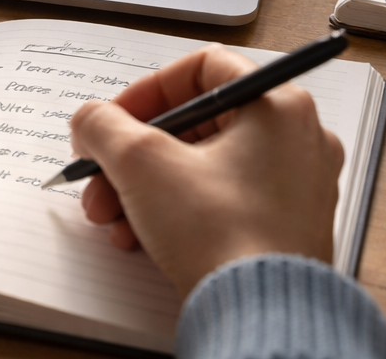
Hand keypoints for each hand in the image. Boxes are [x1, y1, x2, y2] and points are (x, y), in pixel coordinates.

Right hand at [68, 44, 343, 297]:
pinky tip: (138, 237)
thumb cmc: (221, 234)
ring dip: (143, 185)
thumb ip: (102, 124)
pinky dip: (174, 210)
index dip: (147, 89)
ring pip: (199, 165)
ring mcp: (295, 186)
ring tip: (111, 216)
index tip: (116, 119)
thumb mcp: (140, 162)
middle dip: (132, 153)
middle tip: (101, 173)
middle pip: (193, 124)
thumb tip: (89, 121)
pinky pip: (218, 200)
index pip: (200, 68)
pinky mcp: (284, 226)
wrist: (262, 318)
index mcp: (278, 106)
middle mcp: (296, 139)